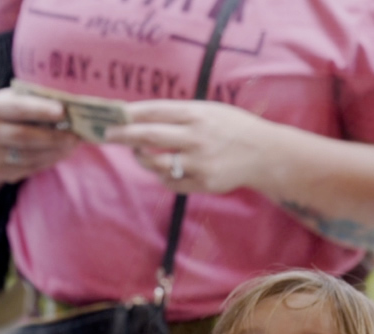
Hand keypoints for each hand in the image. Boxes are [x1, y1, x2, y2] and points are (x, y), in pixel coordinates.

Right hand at [0, 89, 80, 182]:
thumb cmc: (14, 114)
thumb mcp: (18, 100)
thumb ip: (39, 102)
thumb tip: (71, 108)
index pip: (19, 109)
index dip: (41, 110)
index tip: (63, 111)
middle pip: (25, 136)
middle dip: (54, 136)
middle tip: (76, 135)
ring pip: (31, 156)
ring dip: (56, 151)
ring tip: (74, 144)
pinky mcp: (3, 172)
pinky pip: (32, 167)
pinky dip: (51, 160)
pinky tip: (63, 152)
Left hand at [106, 100, 273, 195]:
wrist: (265, 154)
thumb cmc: (232, 128)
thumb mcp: (209, 110)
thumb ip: (179, 114)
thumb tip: (139, 117)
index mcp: (197, 114)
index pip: (155, 111)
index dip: (130, 114)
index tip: (112, 115)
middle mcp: (197, 138)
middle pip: (149, 136)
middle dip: (124, 136)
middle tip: (108, 135)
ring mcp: (200, 163)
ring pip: (156, 164)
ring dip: (142, 159)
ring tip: (139, 153)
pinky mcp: (204, 183)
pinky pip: (171, 182)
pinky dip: (163, 176)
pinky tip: (165, 169)